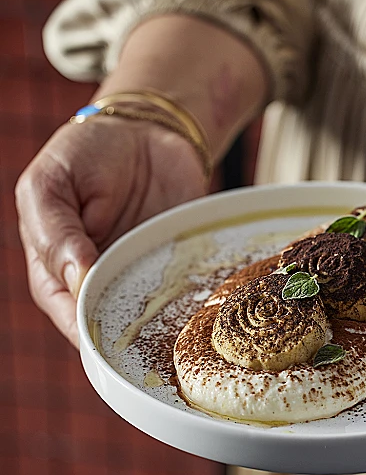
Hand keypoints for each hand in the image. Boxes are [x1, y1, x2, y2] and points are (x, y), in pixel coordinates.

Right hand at [15, 117, 208, 346]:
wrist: (148, 130)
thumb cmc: (88, 153)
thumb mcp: (51, 183)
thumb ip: (54, 230)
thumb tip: (74, 277)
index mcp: (56, 266)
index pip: (66, 311)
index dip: (83, 328)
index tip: (103, 340)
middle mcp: (99, 278)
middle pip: (112, 323)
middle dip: (129, 336)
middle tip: (148, 344)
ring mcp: (141, 272)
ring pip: (150, 315)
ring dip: (164, 326)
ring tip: (178, 338)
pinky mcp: (177, 263)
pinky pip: (185, 292)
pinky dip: (193, 303)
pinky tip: (204, 312)